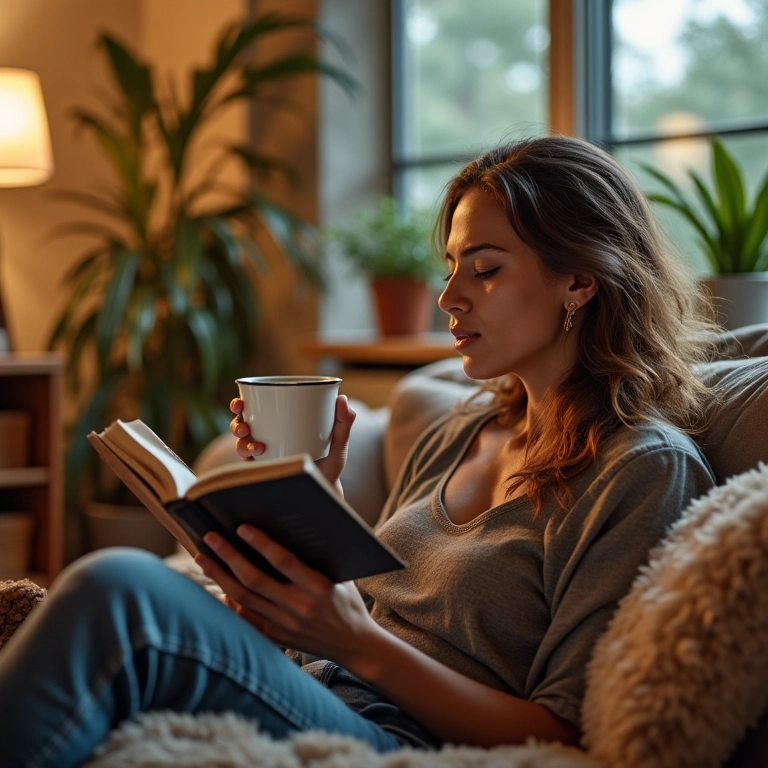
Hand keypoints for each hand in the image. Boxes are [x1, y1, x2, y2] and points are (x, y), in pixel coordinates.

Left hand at [194, 525, 378, 665]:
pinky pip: (246, 618)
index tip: (241, 527)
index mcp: (319, 587)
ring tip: (202, 559)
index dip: (261, 543)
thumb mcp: (340, 574)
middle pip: (255, 580)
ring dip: (220, 577)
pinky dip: (229, 602)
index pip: (284, 562)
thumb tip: (288, 527)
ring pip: (244, 599)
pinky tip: (217, 586)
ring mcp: (286, 625)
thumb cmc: (347, 600)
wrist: (354, 644)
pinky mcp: (277, 637)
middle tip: (209, 538)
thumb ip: (317, 556)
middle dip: (229, 557)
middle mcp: (300, 607)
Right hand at [229, 395, 355, 490]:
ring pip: (242, 444)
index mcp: (280, 424)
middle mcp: (267, 438)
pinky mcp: (264, 473)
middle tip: (243, 421)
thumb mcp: (338, 444)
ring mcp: (264, 456)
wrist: (325, 491)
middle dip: (236, 420)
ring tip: (256, 446)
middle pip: (243, 424)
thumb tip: (342, 399)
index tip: (240, 401)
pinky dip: (249, 461)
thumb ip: (344, 424)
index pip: (257, 409)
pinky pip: (247, 467)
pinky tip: (259, 458)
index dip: (241, 404)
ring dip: (241, 442)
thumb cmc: (330, 465)